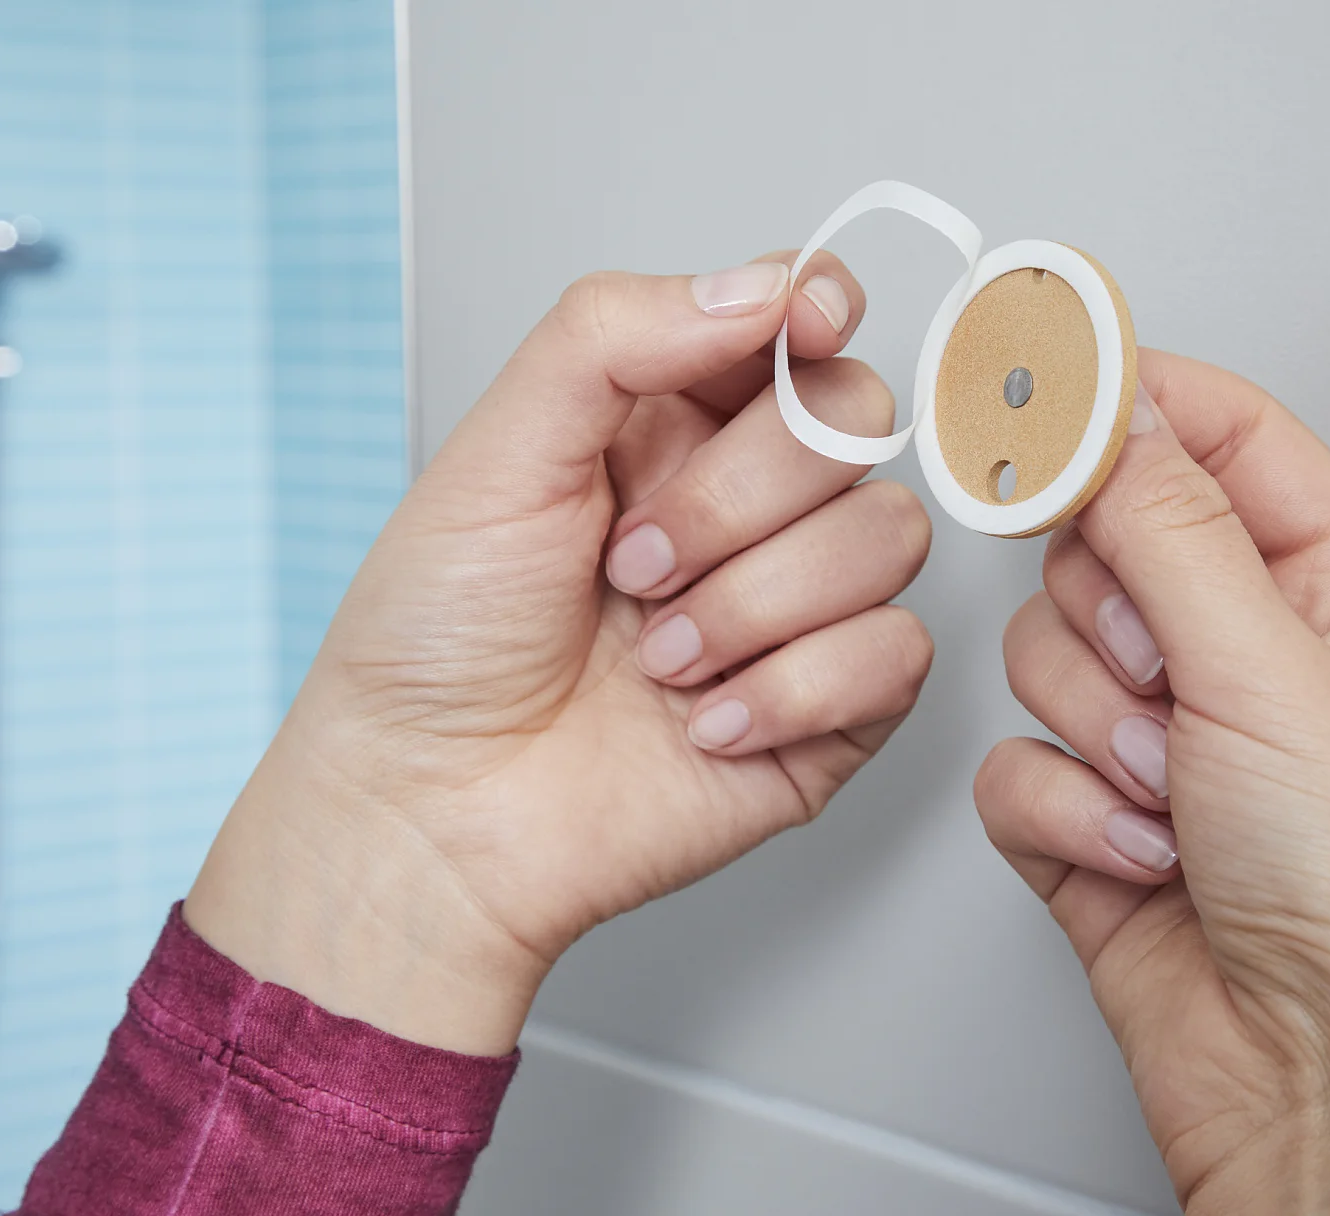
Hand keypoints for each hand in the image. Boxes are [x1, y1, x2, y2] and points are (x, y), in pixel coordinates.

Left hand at [185, 254, 932, 1054]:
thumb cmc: (437, 640)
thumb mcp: (497, 452)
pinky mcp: (834, 709)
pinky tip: (704, 724)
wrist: (434, 813)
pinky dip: (792, 689)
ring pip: (888, 537)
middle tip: (631, 565)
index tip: (805, 328)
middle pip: (856, 421)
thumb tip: (767, 287)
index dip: (823, 310)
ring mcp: (799, 606)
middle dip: (737, 499)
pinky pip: (895, 654)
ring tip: (659, 660)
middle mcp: (749, 502)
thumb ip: (618, 334)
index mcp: (673, 420)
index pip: (802, 320)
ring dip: (756, 604)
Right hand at [974, 351, 1329, 1215]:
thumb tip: (1111, 395)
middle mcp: (1247, 658)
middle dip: (1113, 615)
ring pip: (1043, 655)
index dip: (1129, 400)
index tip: (1039, 372)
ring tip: (1172, 795)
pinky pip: (1010, 763)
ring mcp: (1165, 742)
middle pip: (1103, 544)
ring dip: (1095, 729)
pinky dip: (1061, 812)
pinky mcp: (1093, 824)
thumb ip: (1170, 518)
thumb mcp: (1278, 669)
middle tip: (1161, 665)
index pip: (1219, 437)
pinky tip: (1136, 857)